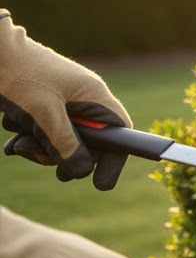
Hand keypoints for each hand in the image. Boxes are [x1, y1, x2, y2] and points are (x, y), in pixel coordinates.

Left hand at [0, 11, 131, 189]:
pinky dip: (30, 138)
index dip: (113, 159)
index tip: (102, 184)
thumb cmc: (19, 74)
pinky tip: (14, 135)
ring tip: (18, 145)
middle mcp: (85, 100)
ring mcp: (65, 102)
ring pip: (63, 139)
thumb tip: (82, 171)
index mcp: (94, 96)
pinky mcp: (46, 105)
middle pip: (89, 142)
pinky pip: (46, 131)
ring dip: (40, 148)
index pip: (118, 133)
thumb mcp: (42, 112)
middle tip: (56, 173)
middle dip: (66, 157)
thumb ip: (64, 142)